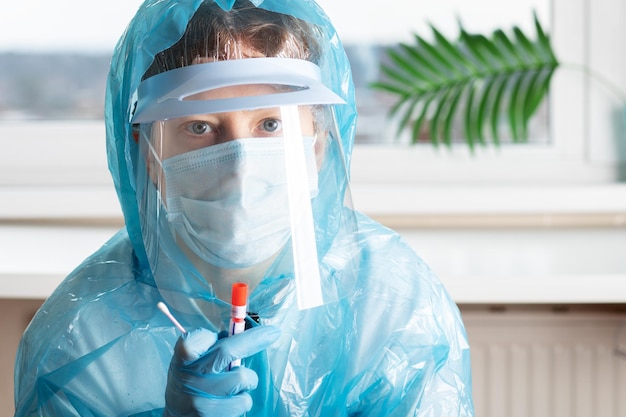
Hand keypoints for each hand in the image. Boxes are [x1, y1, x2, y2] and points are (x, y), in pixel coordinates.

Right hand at [164, 325, 280, 416]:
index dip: (211, 335)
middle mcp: (190, 380)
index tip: (227, 331)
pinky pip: (244, 401)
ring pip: (243, 378)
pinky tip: (230, 401)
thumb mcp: (189, 363)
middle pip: (226, 351)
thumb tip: (239, 333)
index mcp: (182, 362)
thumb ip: (207, 348)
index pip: (198, 339)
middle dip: (254, 339)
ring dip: (247, 379)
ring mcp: (203, 401)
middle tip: (273, 333)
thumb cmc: (188, 384)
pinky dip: (243, 399)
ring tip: (234, 385)